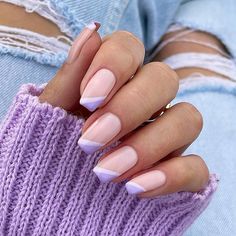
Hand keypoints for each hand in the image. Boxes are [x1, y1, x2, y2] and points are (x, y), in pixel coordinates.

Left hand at [39, 24, 208, 197]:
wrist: (58, 195)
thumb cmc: (52, 149)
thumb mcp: (51, 115)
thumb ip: (71, 78)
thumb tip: (91, 33)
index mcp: (118, 82)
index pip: (130, 48)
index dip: (114, 65)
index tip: (88, 99)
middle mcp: (149, 103)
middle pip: (164, 80)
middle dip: (129, 109)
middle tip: (90, 141)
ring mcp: (167, 136)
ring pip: (188, 119)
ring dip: (148, 145)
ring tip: (105, 172)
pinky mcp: (178, 171)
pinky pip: (196, 167)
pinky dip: (170, 177)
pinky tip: (135, 188)